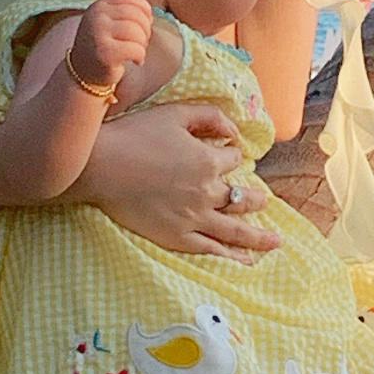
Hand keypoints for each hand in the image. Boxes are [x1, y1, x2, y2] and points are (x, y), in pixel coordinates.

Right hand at [68, 0, 156, 100]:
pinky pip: (136, 49)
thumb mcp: (107, 22)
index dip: (144, 8)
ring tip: (137, 51)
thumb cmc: (102, 46)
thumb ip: (123, 11)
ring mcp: (99, 33)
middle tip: (142, 42)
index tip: (146, 22)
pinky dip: (140, 56)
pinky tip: (136, 61)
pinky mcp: (105, 52)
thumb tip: (149, 12)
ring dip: (143, 44)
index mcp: (99, 6)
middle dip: (146, 29)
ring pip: (137, 31)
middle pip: (136, 14)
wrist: (83, 73)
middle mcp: (97, 16)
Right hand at [85, 103, 281, 257]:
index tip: (227, 153)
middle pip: (242, 197)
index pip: (232, 160)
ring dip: (258, 237)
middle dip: (256, 199)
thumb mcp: (175, 112)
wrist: (99, 165)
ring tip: (274, 241)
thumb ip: (209, 117)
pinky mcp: (175, 236)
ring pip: (235, 230)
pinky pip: (210, 249)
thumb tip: (233, 131)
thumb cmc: (134, 134)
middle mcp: (207, 192)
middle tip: (264, 201)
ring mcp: (193, 218)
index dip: (231, 154)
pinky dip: (230, 256)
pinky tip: (245, 260)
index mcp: (208, 161)